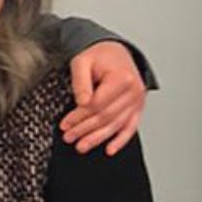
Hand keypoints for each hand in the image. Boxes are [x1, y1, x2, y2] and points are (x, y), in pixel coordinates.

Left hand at [62, 41, 144, 155]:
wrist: (115, 51)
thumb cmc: (99, 55)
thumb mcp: (82, 62)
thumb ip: (80, 82)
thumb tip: (81, 102)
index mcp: (121, 78)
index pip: (97, 105)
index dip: (78, 117)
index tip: (64, 124)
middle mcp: (133, 90)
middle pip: (106, 117)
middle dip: (85, 130)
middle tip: (69, 138)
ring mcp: (137, 100)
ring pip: (116, 125)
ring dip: (98, 138)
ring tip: (81, 146)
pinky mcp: (137, 107)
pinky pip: (131, 127)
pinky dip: (121, 140)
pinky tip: (110, 150)